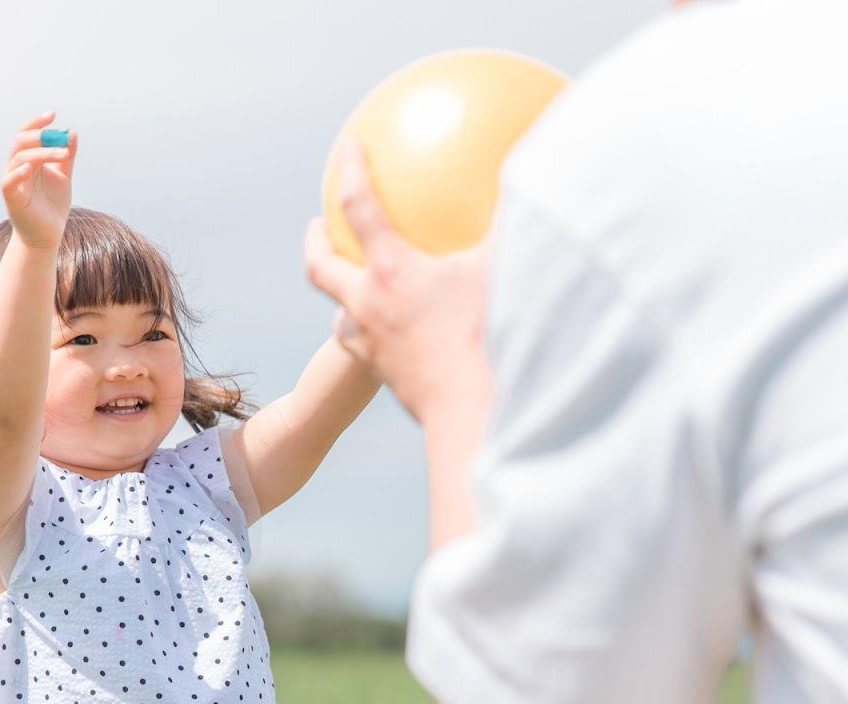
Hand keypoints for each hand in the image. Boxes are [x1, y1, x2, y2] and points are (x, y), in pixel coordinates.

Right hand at [1, 110, 77, 250]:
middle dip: (39, 135)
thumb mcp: (63, 177)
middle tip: (58, 134)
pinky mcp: (11, 198)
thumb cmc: (52, 206)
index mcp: (30, 161)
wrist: (48, 235)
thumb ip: (66, 157)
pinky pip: (8, 182)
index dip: (37, 123)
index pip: (27, 135)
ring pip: (19, 159)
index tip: (53, 114)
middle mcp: (18, 168)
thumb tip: (71, 133)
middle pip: (21, 143)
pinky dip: (17, 173)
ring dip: (42, 153)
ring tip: (63, 154)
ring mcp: (14, 182)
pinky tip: (30, 168)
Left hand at [303, 141, 492, 427]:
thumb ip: (511, 221)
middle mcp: (367, 304)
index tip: (347, 148)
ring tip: (355, 289)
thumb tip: (531, 175)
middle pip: (320, 267)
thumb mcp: (500, 270)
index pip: (358, 208)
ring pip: (339, 315)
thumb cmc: (486, 338)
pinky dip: (371, 334)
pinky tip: (393, 336)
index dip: (352, 172)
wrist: (466, 412)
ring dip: (342, 297)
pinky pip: (365, 349)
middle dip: (316, 242)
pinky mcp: (381, 374)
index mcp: (391, 271)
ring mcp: (369, 344)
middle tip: (318, 226)